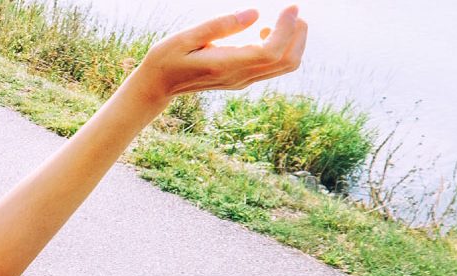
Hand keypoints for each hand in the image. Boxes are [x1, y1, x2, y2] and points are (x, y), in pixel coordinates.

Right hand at [129, 6, 306, 101]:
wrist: (157, 86)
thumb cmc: (166, 58)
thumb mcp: (185, 37)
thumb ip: (220, 25)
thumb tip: (255, 13)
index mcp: (224, 66)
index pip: (270, 52)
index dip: (286, 28)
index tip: (290, 6)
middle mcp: (239, 77)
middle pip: (287, 60)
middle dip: (298, 33)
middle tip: (291, 10)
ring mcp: (243, 80)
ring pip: (286, 65)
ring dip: (294, 41)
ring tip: (282, 18)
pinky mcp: (244, 78)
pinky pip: (275, 66)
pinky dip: (283, 46)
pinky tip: (264, 31)